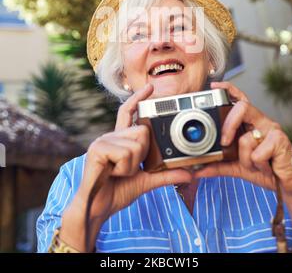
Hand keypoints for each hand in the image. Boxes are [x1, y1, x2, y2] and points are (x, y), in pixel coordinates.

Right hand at [69, 84, 191, 241]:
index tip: (150, 86)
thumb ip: (166, 175)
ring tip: (119, 173)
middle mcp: (110, 136)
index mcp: (120, 139)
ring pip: (136, 145)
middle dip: (142, 155)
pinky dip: (124, 169)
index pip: (129, 112)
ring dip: (133, 165)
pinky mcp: (98, 149)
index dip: (139, 98)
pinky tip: (112, 173)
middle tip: (128, 169)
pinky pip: (125, 154)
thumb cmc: (117, 192)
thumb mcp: (146, 181)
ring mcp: (103, 140)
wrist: (98, 208)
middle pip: (142, 132)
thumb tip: (190, 174)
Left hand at [194, 81, 291, 196]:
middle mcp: (261, 122)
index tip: (214, 86)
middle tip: (223, 142)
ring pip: (246, 138)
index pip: (240, 100)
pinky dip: (258, 165)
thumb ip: (218, 166)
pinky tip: (267, 167)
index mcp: (251, 123)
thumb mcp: (237, 168)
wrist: (287, 185)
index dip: (228, 90)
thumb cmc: (265, 170)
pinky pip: (257, 153)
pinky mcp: (280, 140)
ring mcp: (271, 129)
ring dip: (245, 159)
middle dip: (228, 125)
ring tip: (255, 165)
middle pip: (242, 108)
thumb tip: (197, 170)